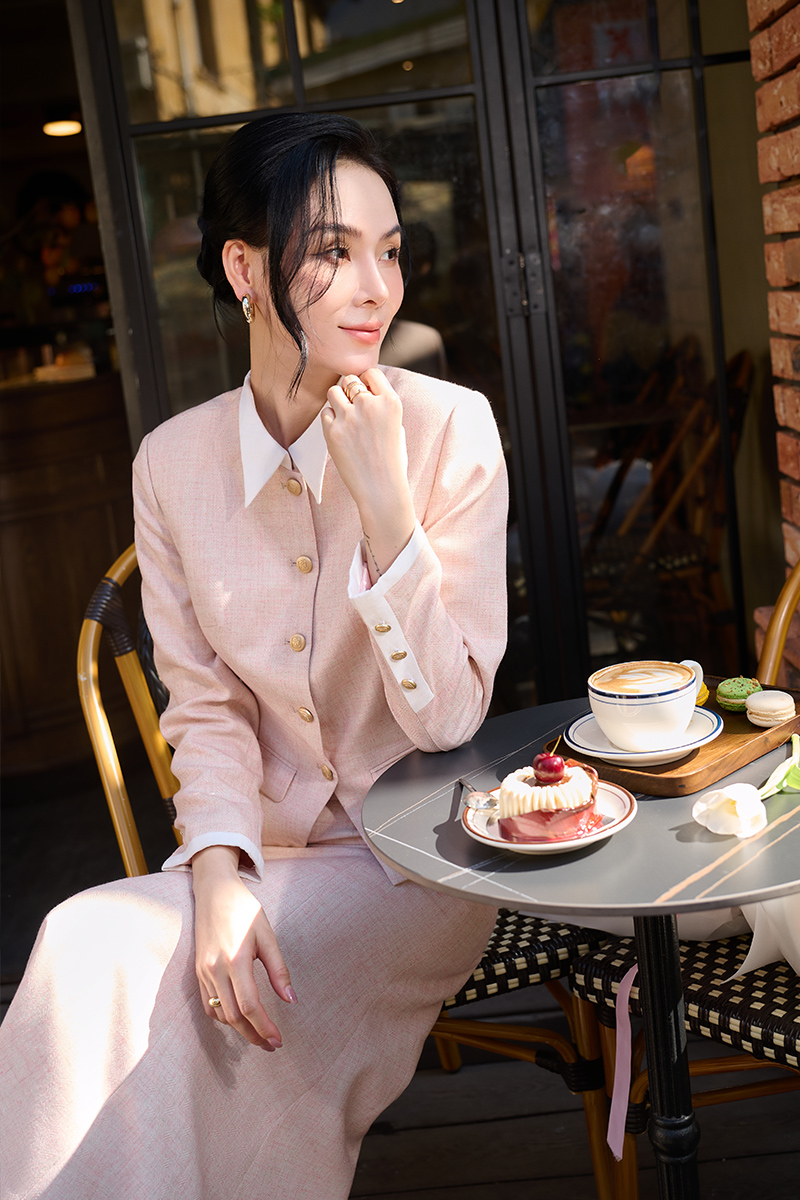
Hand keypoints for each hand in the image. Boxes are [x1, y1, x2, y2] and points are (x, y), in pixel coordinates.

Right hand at [192, 845, 295, 1048]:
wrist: (214, 892)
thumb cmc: (244, 910)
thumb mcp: (267, 935)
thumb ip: (279, 969)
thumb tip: (291, 1000)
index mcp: (236, 960)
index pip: (250, 1006)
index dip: (264, 1027)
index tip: (278, 1040)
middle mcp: (216, 970)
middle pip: (234, 1016)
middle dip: (253, 1035)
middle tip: (271, 1045)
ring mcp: (204, 972)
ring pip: (219, 1014)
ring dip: (239, 1029)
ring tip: (259, 1034)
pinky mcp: (198, 972)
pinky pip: (208, 1004)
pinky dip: (223, 1017)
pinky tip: (238, 1018)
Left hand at [321, 368, 414, 579]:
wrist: (381, 489)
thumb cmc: (391, 460)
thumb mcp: (397, 427)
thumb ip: (382, 406)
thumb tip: (365, 389)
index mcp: (391, 402)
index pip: (371, 372)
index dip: (365, 381)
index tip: (364, 392)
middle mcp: (370, 405)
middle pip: (349, 380)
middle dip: (349, 390)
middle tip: (352, 407)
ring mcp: (349, 417)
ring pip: (333, 392)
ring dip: (337, 401)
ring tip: (345, 418)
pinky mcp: (332, 431)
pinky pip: (325, 413)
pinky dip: (330, 420)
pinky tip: (340, 434)